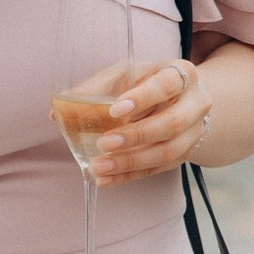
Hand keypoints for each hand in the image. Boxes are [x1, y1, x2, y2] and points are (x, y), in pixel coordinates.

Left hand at [85, 58, 210, 184]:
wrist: (182, 98)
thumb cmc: (147, 82)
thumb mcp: (126, 74)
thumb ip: (96, 89)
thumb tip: (58, 113)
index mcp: (181, 74)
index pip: (167, 84)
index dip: (142, 97)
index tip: (115, 110)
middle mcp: (195, 103)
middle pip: (172, 123)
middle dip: (136, 136)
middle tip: (104, 143)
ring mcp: (193, 132)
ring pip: (167, 152)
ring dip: (130, 162)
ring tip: (99, 166)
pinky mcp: (184, 154)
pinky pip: (157, 169)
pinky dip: (129, 176)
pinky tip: (105, 179)